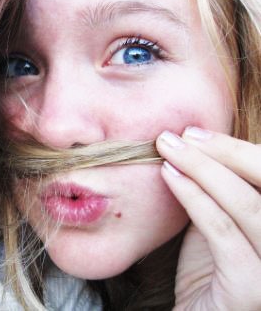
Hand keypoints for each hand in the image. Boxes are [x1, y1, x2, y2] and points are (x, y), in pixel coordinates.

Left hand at [156, 127, 260, 309]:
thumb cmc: (210, 267)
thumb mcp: (221, 219)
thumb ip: (221, 189)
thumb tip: (196, 141)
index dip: (240, 150)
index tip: (196, 132)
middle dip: (226, 152)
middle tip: (182, 136)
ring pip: (248, 205)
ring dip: (203, 169)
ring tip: (167, 150)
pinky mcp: (252, 287)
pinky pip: (223, 231)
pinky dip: (194, 197)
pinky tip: (169, 177)